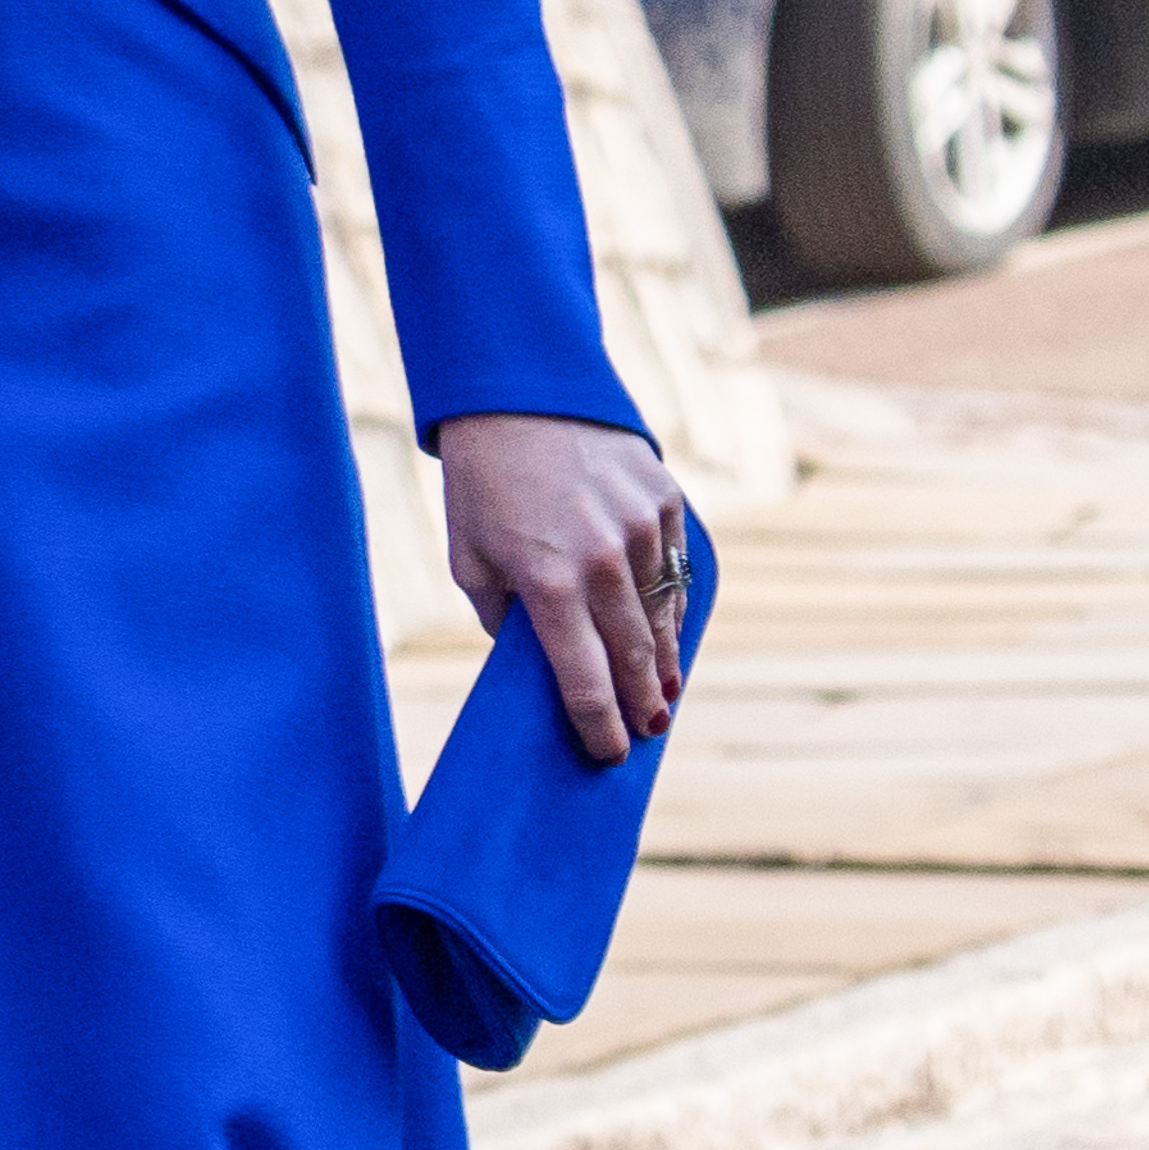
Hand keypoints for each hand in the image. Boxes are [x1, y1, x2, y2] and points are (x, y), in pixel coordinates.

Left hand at [435, 412, 690, 769]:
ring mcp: (641, 528)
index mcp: (548, 582)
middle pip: (633, 658)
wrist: (519, 395)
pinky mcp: (664, 500)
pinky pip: (677, 570)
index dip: (600, 727)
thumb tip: (538, 663)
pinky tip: (668, 633)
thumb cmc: (483, 485)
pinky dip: (674, 607)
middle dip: (641, 706)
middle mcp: (603, 560)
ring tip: (664, 696)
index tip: (610, 755)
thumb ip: (505, 618)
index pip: (584, 681)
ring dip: (663, 662)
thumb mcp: (471, 558)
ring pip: (663, 617)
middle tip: (648, 734)